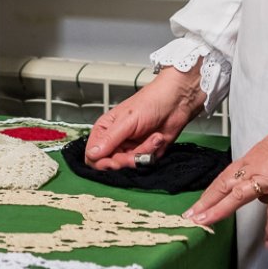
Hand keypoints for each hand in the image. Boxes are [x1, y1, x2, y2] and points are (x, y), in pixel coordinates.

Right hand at [83, 67, 205, 170]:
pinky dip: (152, 153)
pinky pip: (144, 163)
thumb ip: (109, 139)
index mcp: (104, 130)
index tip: (113, 162)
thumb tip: (91, 154)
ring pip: (129, 165)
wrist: (176, 103)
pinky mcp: (145, 153)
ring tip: (154, 137)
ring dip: (143, 153)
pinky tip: (158, 139)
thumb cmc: (150, 103)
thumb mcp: (127, 121)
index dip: (100, 162)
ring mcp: (131, 148)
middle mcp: (116, 141)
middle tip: (136, 154)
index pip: (92, 154)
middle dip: (125, 160)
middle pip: (111, 164)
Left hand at [187, 105, 267, 246]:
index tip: (196, 206)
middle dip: (205, 203)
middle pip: (223, 186)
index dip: (209, 193)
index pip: (224, 177)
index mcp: (252, 157)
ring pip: (238, 196)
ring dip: (220, 211)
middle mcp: (256, 166)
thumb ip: (266, 168)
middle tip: (189, 217)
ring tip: (206, 225)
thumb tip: (265, 191)